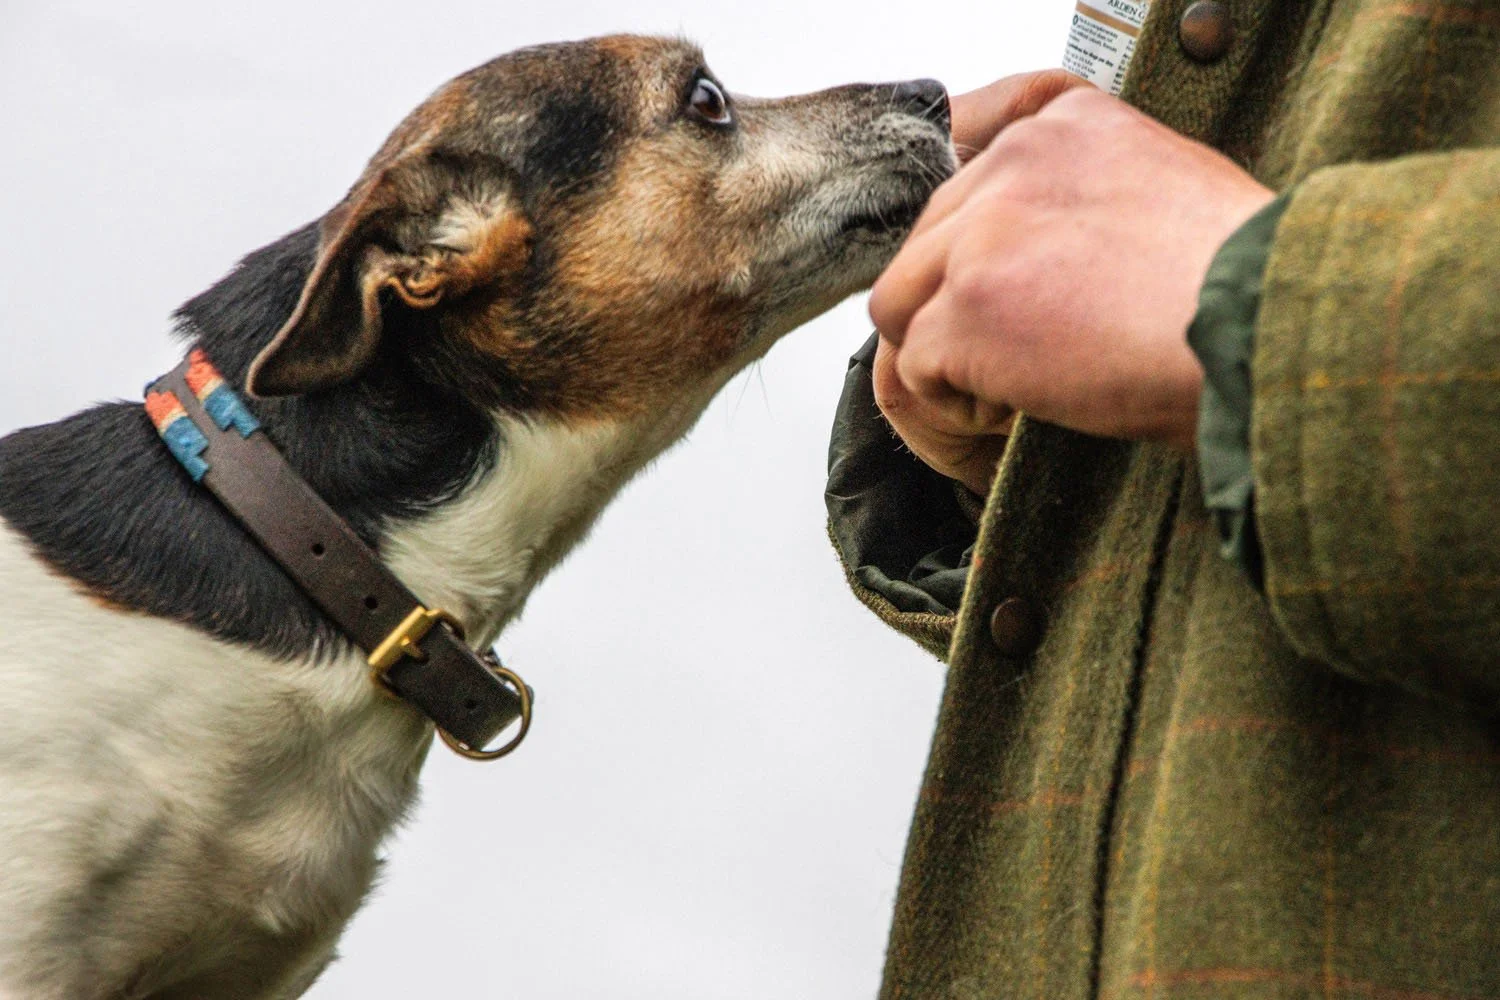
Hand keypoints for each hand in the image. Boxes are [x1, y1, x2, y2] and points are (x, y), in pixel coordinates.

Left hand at [869, 72, 1274, 493]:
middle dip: (959, 309)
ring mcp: (982, 232)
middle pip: (926, 244)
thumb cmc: (1245, 290)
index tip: (1027, 299)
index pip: (970, 186)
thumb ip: (1087, 199)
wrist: (1267, 332)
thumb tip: (1040, 250)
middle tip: (1029, 355)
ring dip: (946, 354)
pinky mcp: (966, 306)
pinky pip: (913, 365)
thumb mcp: (1167, 194)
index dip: (984, 257)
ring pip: (901, 302)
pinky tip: (1021, 408)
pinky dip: (956, 404)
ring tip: (1018, 385)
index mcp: (1067, 123)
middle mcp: (1015, 159)